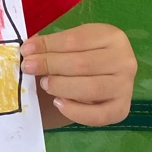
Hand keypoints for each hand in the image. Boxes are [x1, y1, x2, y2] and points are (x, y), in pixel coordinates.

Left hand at [21, 23, 136, 128]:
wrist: (102, 78)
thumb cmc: (83, 56)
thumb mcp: (72, 44)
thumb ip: (53, 46)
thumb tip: (28, 51)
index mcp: (113, 37)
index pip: (76, 40)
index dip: (48, 45)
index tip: (26, 50)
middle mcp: (125, 60)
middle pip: (83, 64)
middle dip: (50, 65)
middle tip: (28, 67)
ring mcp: (126, 86)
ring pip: (90, 88)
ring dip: (61, 86)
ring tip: (44, 83)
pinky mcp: (121, 109)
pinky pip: (98, 115)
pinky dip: (75, 111)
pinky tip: (58, 103)